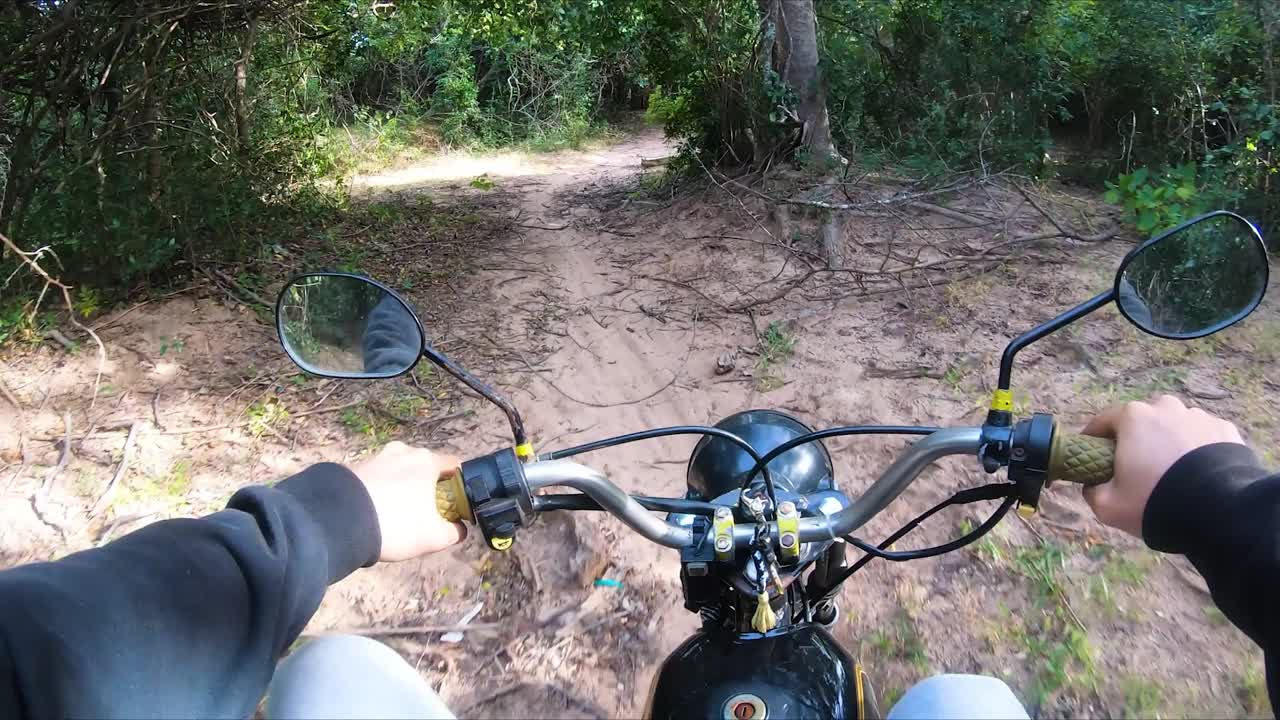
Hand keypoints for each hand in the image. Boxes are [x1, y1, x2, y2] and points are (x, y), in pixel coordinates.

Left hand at [352, 441, 466, 561]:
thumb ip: (454, 532)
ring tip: (396, 516)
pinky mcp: (356, 467)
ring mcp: (378, 457)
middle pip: (426, 468)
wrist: (340, 522)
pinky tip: (376, 513)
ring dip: (403, 489)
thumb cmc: (396, 525)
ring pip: (400, 472)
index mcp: (428, 460)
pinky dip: (382, 491)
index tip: (455, 505)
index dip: (460, 486)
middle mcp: (404, 451)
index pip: (455, 466)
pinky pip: (378, 478)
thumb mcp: (434, 537)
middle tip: (425, 514)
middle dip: (428, 488)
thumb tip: (458, 528)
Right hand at [1080, 395, 1243, 537]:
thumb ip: (1091, 490)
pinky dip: (1197, 450)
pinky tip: (1199, 474)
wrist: (1220, 512)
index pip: (1103, 422)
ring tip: (1173, 473)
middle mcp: (1166, 407)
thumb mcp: (1107, 505)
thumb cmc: (1155, 501)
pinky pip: (1202, 437)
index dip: (1094, 440)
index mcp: (1133, 416)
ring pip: (1174, 427)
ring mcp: (1199, 416)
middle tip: (1137, 469)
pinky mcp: (1226, 430)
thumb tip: (1092, 484)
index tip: (1093, 459)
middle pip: (1142, 421)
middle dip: (1136, 439)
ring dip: (1168, 443)